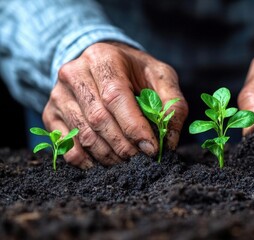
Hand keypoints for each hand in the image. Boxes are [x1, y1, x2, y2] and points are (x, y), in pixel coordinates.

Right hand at [43, 42, 187, 167]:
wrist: (104, 64)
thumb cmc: (137, 72)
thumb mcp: (161, 77)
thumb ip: (173, 103)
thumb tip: (168, 140)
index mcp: (103, 58)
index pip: (115, 96)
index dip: (133, 126)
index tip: (151, 147)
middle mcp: (74, 72)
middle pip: (98, 119)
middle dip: (123, 145)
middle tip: (141, 159)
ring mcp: (58, 94)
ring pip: (83, 134)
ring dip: (108, 155)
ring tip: (127, 161)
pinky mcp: (50, 112)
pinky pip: (64, 144)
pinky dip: (85, 160)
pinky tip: (104, 163)